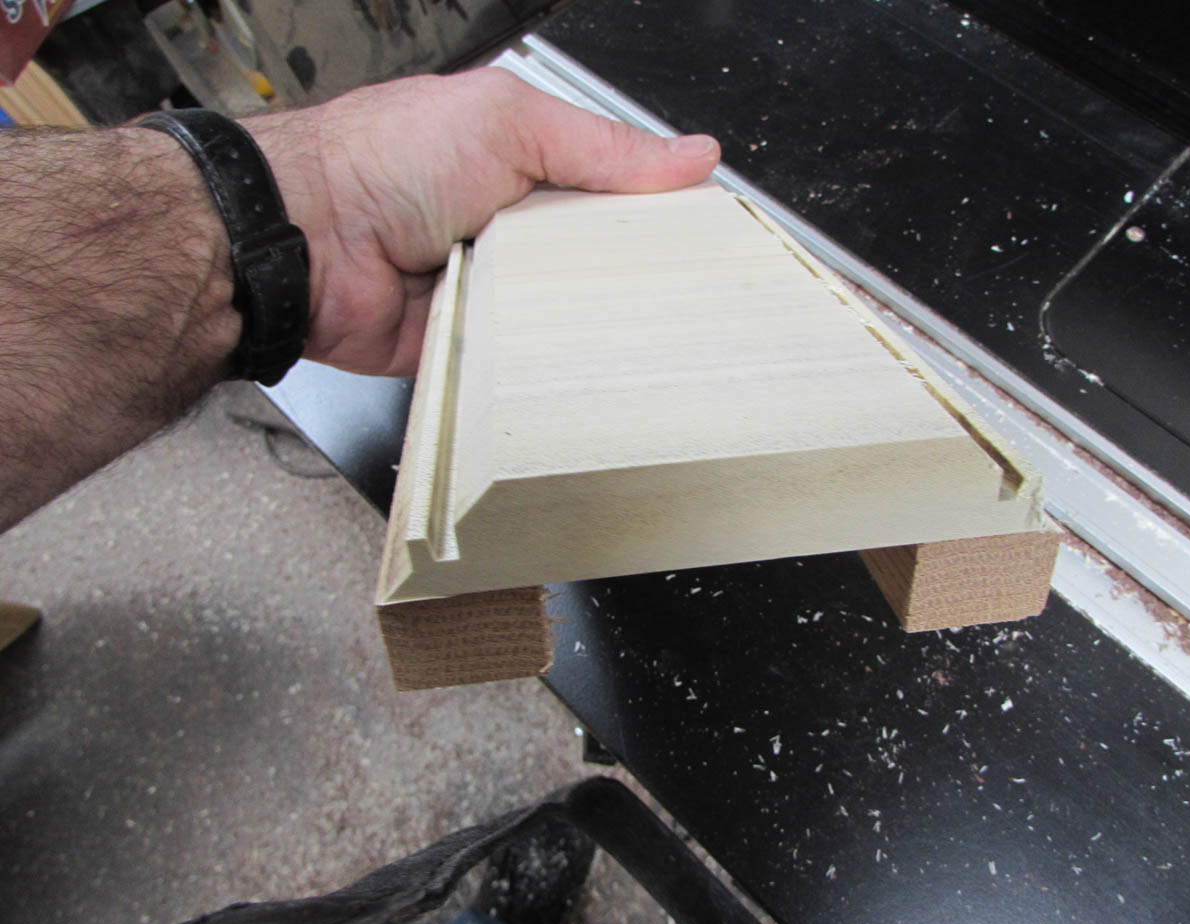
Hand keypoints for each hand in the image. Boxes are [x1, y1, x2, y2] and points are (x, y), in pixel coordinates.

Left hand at [245, 68, 720, 376]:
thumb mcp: (510, 122)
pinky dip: (546, 361)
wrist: (307, 238)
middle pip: (598, 259)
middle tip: (690, 291)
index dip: (661, 212)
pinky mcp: (474, 343)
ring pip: (567, 314)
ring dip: (590, 318)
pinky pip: (526, 360)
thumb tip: (691, 155)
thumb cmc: (387, 159)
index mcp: (525, 163)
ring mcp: (493, 286)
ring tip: (647, 329)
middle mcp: (512, 226)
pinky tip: (584, 363)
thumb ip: (603, 146)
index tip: (710, 235)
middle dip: (633, 274)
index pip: (616, 191)